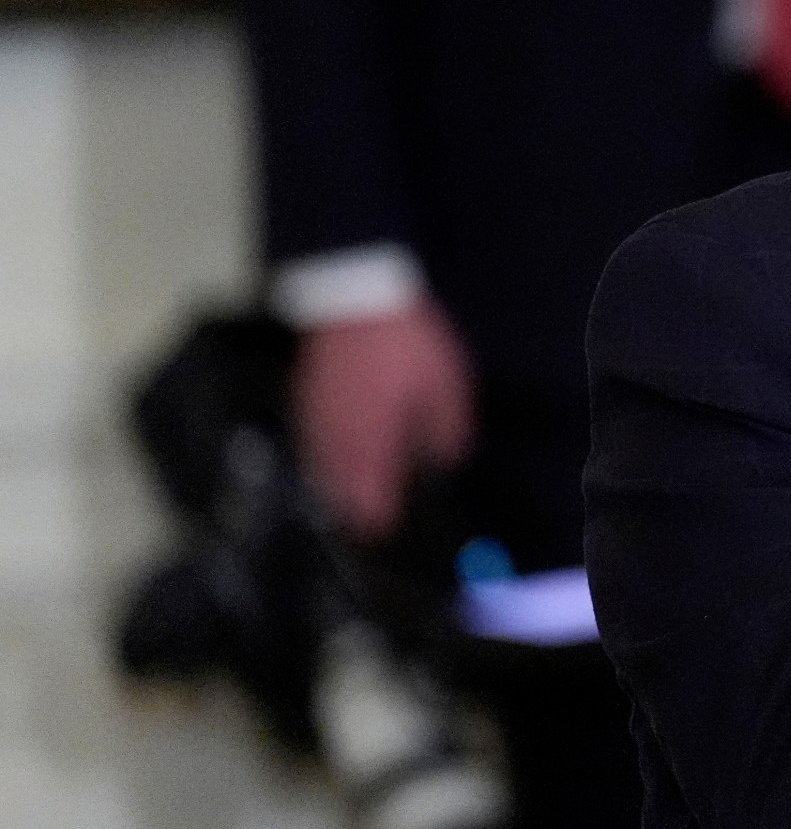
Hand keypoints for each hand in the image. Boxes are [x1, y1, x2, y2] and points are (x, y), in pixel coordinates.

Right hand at [291, 300, 475, 539]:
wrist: (356, 295)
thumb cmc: (407, 343)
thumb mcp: (444, 386)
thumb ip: (447, 429)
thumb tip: (447, 459)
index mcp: (375, 440)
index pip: (370, 497)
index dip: (378, 520)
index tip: (385, 533)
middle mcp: (340, 437)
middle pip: (339, 490)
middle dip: (355, 509)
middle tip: (370, 524)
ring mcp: (317, 417)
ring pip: (321, 468)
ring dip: (337, 486)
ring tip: (353, 498)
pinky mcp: (305, 395)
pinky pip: (311, 441)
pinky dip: (324, 456)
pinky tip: (334, 455)